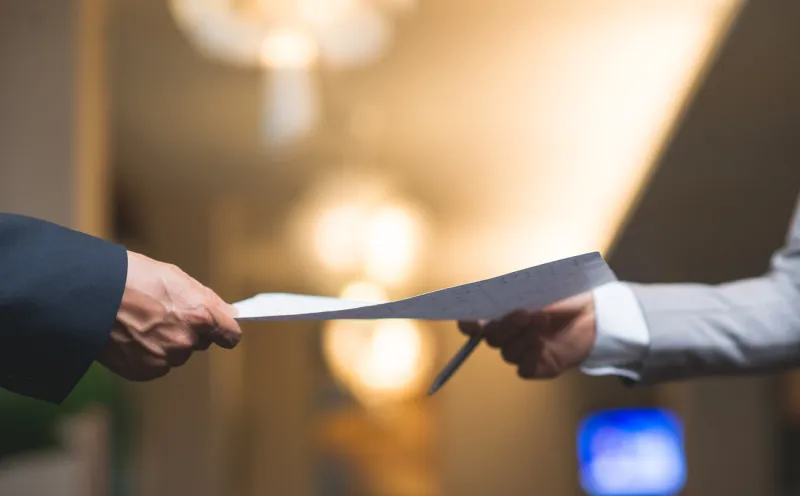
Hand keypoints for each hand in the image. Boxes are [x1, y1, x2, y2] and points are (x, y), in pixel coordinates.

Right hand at [97, 251, 241, 380]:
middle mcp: (186, 341)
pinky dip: (148, 355)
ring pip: (177, 355)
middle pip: (201, 344)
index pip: (231, 335)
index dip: (225, 331)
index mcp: (200, 315)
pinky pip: (157, 365)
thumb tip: (228, 314)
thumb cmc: (133, 278)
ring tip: (143, 323)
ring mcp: (164, 359)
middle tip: (165, 314)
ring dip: (168, 344)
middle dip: (190, 332)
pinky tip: (133, 337)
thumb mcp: (177, 278)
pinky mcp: (144, 371)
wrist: (90, 294)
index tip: (222, 330)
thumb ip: (206, 300)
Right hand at [458, 292, 595, 378]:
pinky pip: (524, 368)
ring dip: (522, 336)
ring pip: (507, 352)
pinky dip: (530, 355)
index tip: (469, 320)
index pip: (474, 323)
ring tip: (542, 319)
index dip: (468, 323)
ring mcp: (521, 352)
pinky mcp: (537, 367)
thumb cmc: (564, 295)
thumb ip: (516, 293)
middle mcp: (507, 335)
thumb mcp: (538, 287)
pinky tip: (542, 344)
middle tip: (522, 312)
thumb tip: (499, 298)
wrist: (595, 311)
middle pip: (491, 338)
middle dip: (505, 325)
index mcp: (500, 314)